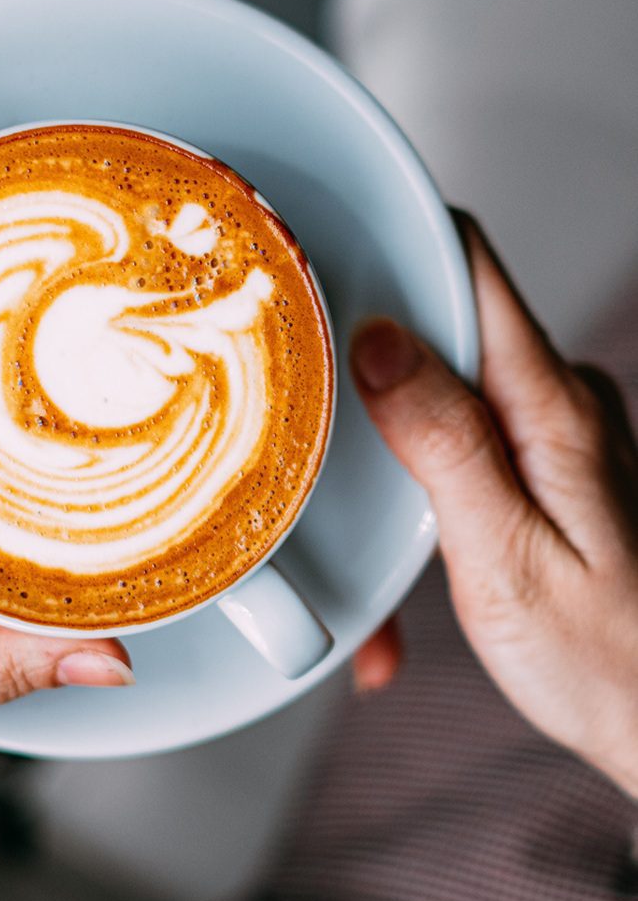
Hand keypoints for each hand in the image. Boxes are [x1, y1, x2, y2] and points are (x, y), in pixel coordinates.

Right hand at [349, 211, 637, 796]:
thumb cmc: (603, 661)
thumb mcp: (504, 557)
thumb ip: (443, 442)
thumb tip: (382, 341)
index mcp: (552, 407)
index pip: (469, 264)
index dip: (390, 239)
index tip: (316, 247)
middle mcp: (560, 401)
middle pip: (444, 315)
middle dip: (365, 350)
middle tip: (297, 391)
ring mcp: (553, 430)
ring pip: (442, 379)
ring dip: (384, 429)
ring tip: (354, 505)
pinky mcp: (542, 464)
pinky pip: (462, 431)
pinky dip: (416, 473)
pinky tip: (401, 541)